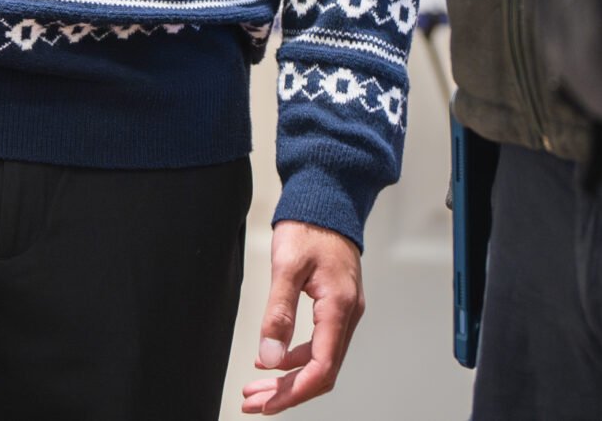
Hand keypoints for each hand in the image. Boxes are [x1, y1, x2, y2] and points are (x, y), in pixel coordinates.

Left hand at [241, 220, 362, 412]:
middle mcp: (347, 315)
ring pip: (319, 359)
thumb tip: (269, 356)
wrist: (326, 201)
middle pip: (320, 370)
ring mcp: (343, 312)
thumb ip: (279, 312)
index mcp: (340, 308)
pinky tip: (270, 360)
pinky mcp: (335, 307)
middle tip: (253, 402)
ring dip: (288, 377)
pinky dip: (293, 357)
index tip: (267, 405)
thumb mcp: (287, 266)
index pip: (322, 367)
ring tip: (256, 388)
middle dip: (287, 392)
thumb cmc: (309, 226)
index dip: (295, 392)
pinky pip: (318, 344)